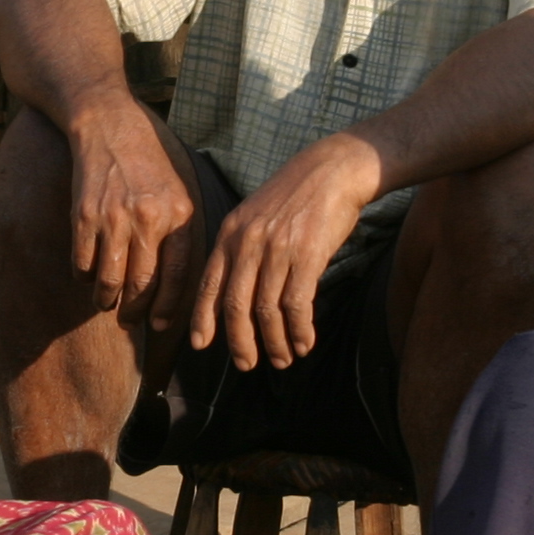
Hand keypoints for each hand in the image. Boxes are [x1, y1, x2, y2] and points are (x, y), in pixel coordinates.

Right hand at [65, 101, 195, 315]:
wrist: (108, 125)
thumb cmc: (148, 163)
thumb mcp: (178, 192)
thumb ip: (179, 234)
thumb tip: (176, 286)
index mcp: (178, 215)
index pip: (177, 277)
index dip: (167, 308)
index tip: (159, 326)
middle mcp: (148, 219)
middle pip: (141, 285)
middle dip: (133, 312)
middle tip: (128, 321)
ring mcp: (114, 217)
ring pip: (108, 280)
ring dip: (105, 300)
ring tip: (105, 303)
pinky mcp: (84, 215)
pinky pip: (82, 262)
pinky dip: (83, 276)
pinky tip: (87, 275)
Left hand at [189, 135, 378, 369]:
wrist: (332, 170)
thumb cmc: (294, 198)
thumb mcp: (253, 217)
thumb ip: (239, 252)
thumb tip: (229, 297)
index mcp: (230, 234)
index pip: (208, 285)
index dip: (203, 319)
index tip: (200, 345)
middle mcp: (249, 243)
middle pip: (237, 306)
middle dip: (240, 342)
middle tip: (246, 364)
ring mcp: (278, 249)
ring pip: (268, 311)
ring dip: (275, 342)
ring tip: (282, 359)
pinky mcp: (308, 255)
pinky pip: (298, 305)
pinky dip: (299, 331)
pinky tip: (304, 343)